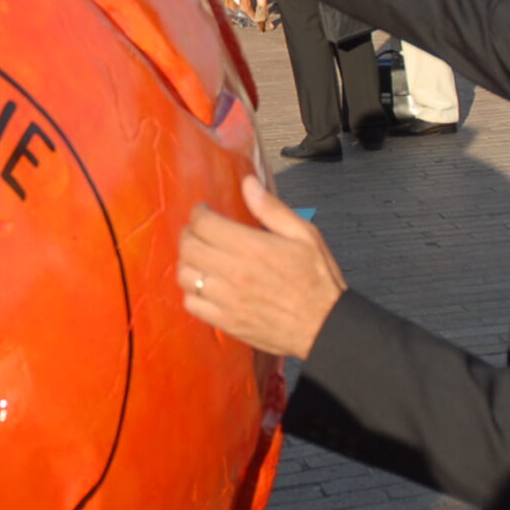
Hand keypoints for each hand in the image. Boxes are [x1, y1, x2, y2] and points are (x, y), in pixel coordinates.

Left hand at [176, 175, 345, 358]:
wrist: (325, 326)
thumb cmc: (318, 279)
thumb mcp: (305, 235)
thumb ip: (272, 209)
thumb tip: (247, 183)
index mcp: (253, 248)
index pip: (205, 224)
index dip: (199, 213)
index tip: (204, 212)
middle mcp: (235, 273)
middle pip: (189, 247)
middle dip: (189, 233)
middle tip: (198, 231)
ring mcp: (227, 300)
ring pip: (185, 276)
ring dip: (187, 262)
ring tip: (199, 257)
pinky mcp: (226, 322)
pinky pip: (191, 304)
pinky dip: (191, 292)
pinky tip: (204, 285)